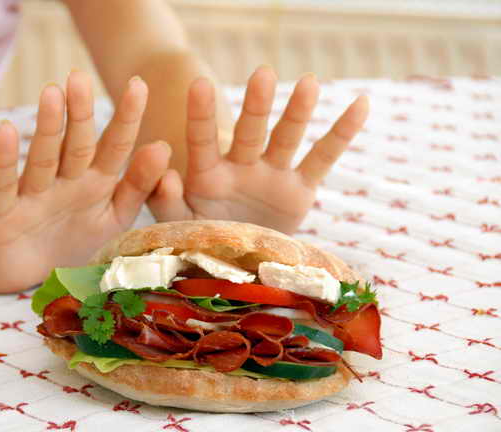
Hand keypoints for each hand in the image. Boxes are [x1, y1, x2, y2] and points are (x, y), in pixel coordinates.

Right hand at [0, 71, 169, 292]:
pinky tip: (7, 130)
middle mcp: (66, 182)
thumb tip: (164, 146)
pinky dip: (6, 159)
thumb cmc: (74, 244)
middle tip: (81, 77)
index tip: (139, 85)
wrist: (27, 280)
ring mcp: (34, 194)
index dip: (126, 118)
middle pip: (77, 144)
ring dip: (48, 127)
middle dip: (80, 113)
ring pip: (43, 156)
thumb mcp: (113, 219)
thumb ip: (138, 187)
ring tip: (52, 93)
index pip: (115, 147)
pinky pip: (5, 183)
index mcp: (96, 184)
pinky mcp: (3, 213)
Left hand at [148, 66, 368, 233]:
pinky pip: (322, 160)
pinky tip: (360, 104)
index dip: (201, 115)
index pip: (202, 140)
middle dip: (256, 107)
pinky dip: (341, 135)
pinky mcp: (299, 190)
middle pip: (249, 132)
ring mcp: (272, 174)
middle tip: (262, 75)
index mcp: (207, 174)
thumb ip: (166, 201)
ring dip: (297, 112)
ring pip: (286, 138)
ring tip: (308, 83)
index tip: (199, 85)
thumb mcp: (178, 223)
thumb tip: (167, 174)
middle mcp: (241, 167)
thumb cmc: (201, 235)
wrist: (237, 260)